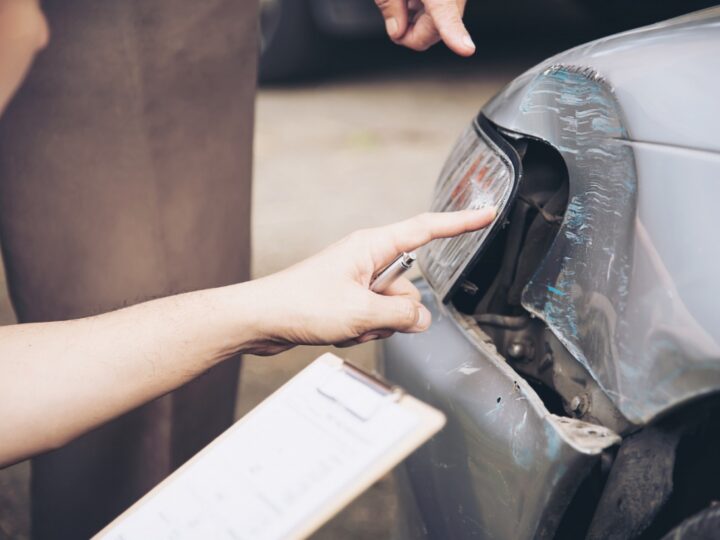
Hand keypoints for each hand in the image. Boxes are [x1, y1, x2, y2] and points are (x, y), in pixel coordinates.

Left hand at [247, 209, 494, 353]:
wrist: (261, 319)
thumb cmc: (300, 304)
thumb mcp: (361, 311)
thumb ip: (402, 313)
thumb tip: (423, 317)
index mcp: (371, 246)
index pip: (426, 229)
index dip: (460, 223)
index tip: (486, 213)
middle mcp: (366, 259)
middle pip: (409, 286)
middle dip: (395, 311)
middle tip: (366, 318)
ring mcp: (357, 280)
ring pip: (392, 307)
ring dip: (375, 325)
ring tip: (344, 326)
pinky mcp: (347, 299)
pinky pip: (372, 318)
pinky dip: (360, 330)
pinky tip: (336, 331)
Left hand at [374, 0, 473, 55]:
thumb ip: (389, 5)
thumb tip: (397, 31)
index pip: (446, 15)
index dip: (455, 34)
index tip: (466, 49)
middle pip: (434, 32)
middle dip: (411, 31)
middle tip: (395, 14)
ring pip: (437, 27)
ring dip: (417, 22)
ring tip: (405, 0)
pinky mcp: (454, 0)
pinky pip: (440, 16)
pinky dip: (424, 13)